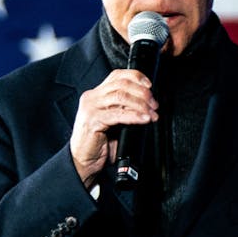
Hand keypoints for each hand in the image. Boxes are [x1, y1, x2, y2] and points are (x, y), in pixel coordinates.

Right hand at [69, 69, 157, 183]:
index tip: (150, 86)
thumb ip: (124, 109)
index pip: (118, 75)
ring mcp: (90, 108)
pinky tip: (143, 119)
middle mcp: (92, 97)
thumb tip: (147, 104)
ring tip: (151, 113)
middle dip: (143, 93)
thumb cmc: (98, 144)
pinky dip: (134, 115)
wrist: (83, 161)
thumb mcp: (113, 121)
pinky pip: (118, 114)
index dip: (136, 77)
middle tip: (154, 105)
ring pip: (121, 96)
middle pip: (122, 84)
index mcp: (96, 94)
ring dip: (141, 104)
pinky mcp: (92, 121)